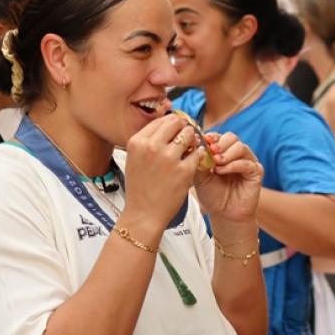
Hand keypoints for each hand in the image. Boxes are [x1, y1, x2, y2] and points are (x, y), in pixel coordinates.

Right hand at [123, 115, 199, 229]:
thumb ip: (149, 141)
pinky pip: (198, 153)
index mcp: (137, 142)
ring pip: (190, 134)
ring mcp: (169, 158)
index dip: (172, 124)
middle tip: (187, 138)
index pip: (161, 120)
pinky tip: (193, 162)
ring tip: (190, 150)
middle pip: (176, 123)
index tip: (177, 130)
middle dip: (184, 128)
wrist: (144, 214)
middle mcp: (152, 147)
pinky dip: (198, 156)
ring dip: (193, 140)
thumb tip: (168, 124)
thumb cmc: (140, 188)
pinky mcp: (184, 170)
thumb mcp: (135, 158)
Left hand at [194, 132, 262, 221]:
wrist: (223, 214)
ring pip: (241, 147)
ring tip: (216, 163)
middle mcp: (236, 155)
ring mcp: (247, 162)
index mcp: (223, 152)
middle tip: (211, 151)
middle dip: (220, 143)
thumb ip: (199, 161)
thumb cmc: (212, 196)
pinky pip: (247, 163)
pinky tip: (222, 170)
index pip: (220, 137)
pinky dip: (233, 165)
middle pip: (232, 138)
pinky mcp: (256, 173)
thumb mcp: (200, 177)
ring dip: (227, 153)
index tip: (204, 141)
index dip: (212, 137)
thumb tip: (198, 145)